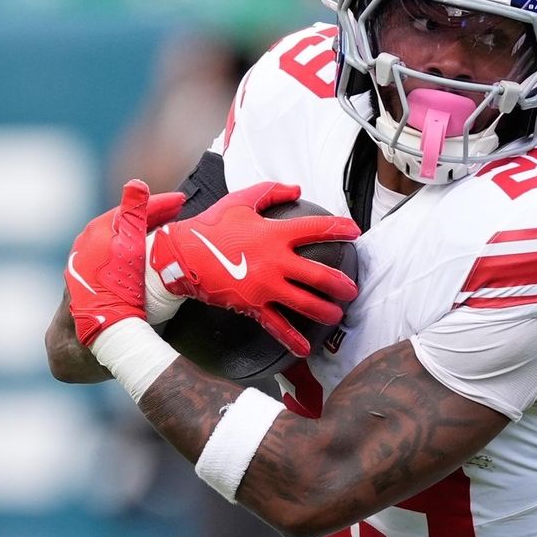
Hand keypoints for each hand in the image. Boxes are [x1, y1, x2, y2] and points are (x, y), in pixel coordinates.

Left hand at [65, 180, 184, 345]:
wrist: (97, 335)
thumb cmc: (119, 291)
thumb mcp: (133, 248)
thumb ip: (134, 214)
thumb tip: (137, 183)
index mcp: (98, 232)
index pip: (133, 209)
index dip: (160, 204)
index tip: (181, 200)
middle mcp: (87, 243)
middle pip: (125, 222)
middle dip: (152, 216)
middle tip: (177, 211)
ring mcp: (84, 262)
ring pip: (118, 239)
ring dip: (141, 233)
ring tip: (165, 230)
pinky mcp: (85, 280)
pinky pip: (112, 256)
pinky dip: (130, 251)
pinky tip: (143, 256)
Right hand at [149, 181, 360, 356]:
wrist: (181, 255)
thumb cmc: (212, 226)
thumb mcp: (241, 200)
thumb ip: (271, 191)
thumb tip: (297, 188)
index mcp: (276, 233)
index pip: (317, 229)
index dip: (340, 229)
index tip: (355, 232)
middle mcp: (276, 261)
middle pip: (320, 276)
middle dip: (342, 285)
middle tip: (352, 290)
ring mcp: (265, 286)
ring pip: (305, 303)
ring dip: (326, 311)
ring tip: (336, 315)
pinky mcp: (253, 305)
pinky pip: (277, 326)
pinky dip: (292, 339)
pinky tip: (305, 348)